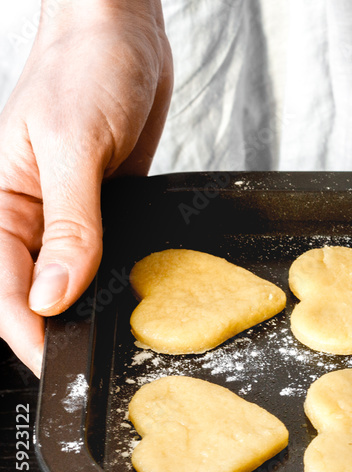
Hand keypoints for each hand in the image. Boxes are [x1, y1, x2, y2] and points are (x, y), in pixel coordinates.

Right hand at [0, 0, 171, 376]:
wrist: (123, 30)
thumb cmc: (84, 68)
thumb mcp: (72, 146)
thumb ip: (69, 225)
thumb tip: (55, 295)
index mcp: (1, 202)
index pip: (5, 287)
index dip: (28, 333)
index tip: (59, 365)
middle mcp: (31, 215)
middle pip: (39, 292)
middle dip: (63, 327)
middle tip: (101, 360)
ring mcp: (71, 215)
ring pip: (76, 279)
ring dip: (96, 305)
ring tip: (125, 335)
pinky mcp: (108, 208)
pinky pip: (112, 254)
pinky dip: (124, 275)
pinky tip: (143, 292)